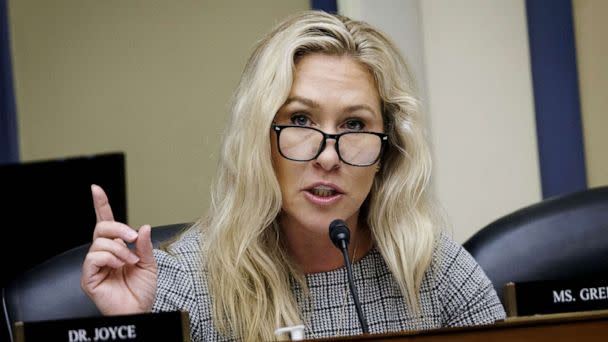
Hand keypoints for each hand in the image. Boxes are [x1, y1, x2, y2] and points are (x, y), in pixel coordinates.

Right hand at [81, 184, 156, 314]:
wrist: (139, 310)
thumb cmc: (142, 290)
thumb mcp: (149, 263)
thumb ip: (145, 245)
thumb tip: (144, 227)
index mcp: (117, 248)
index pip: (105, 222)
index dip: (100, 205)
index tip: (96, 189)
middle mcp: (103, 254)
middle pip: (102, 227)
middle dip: (119, 228)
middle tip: (133, 238)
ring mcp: (94, 265)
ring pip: (100, 243)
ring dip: (119, 249)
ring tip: (130, 262)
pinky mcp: (88, 277)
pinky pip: (94, 258)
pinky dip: (109, 258)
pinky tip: (118, 266)